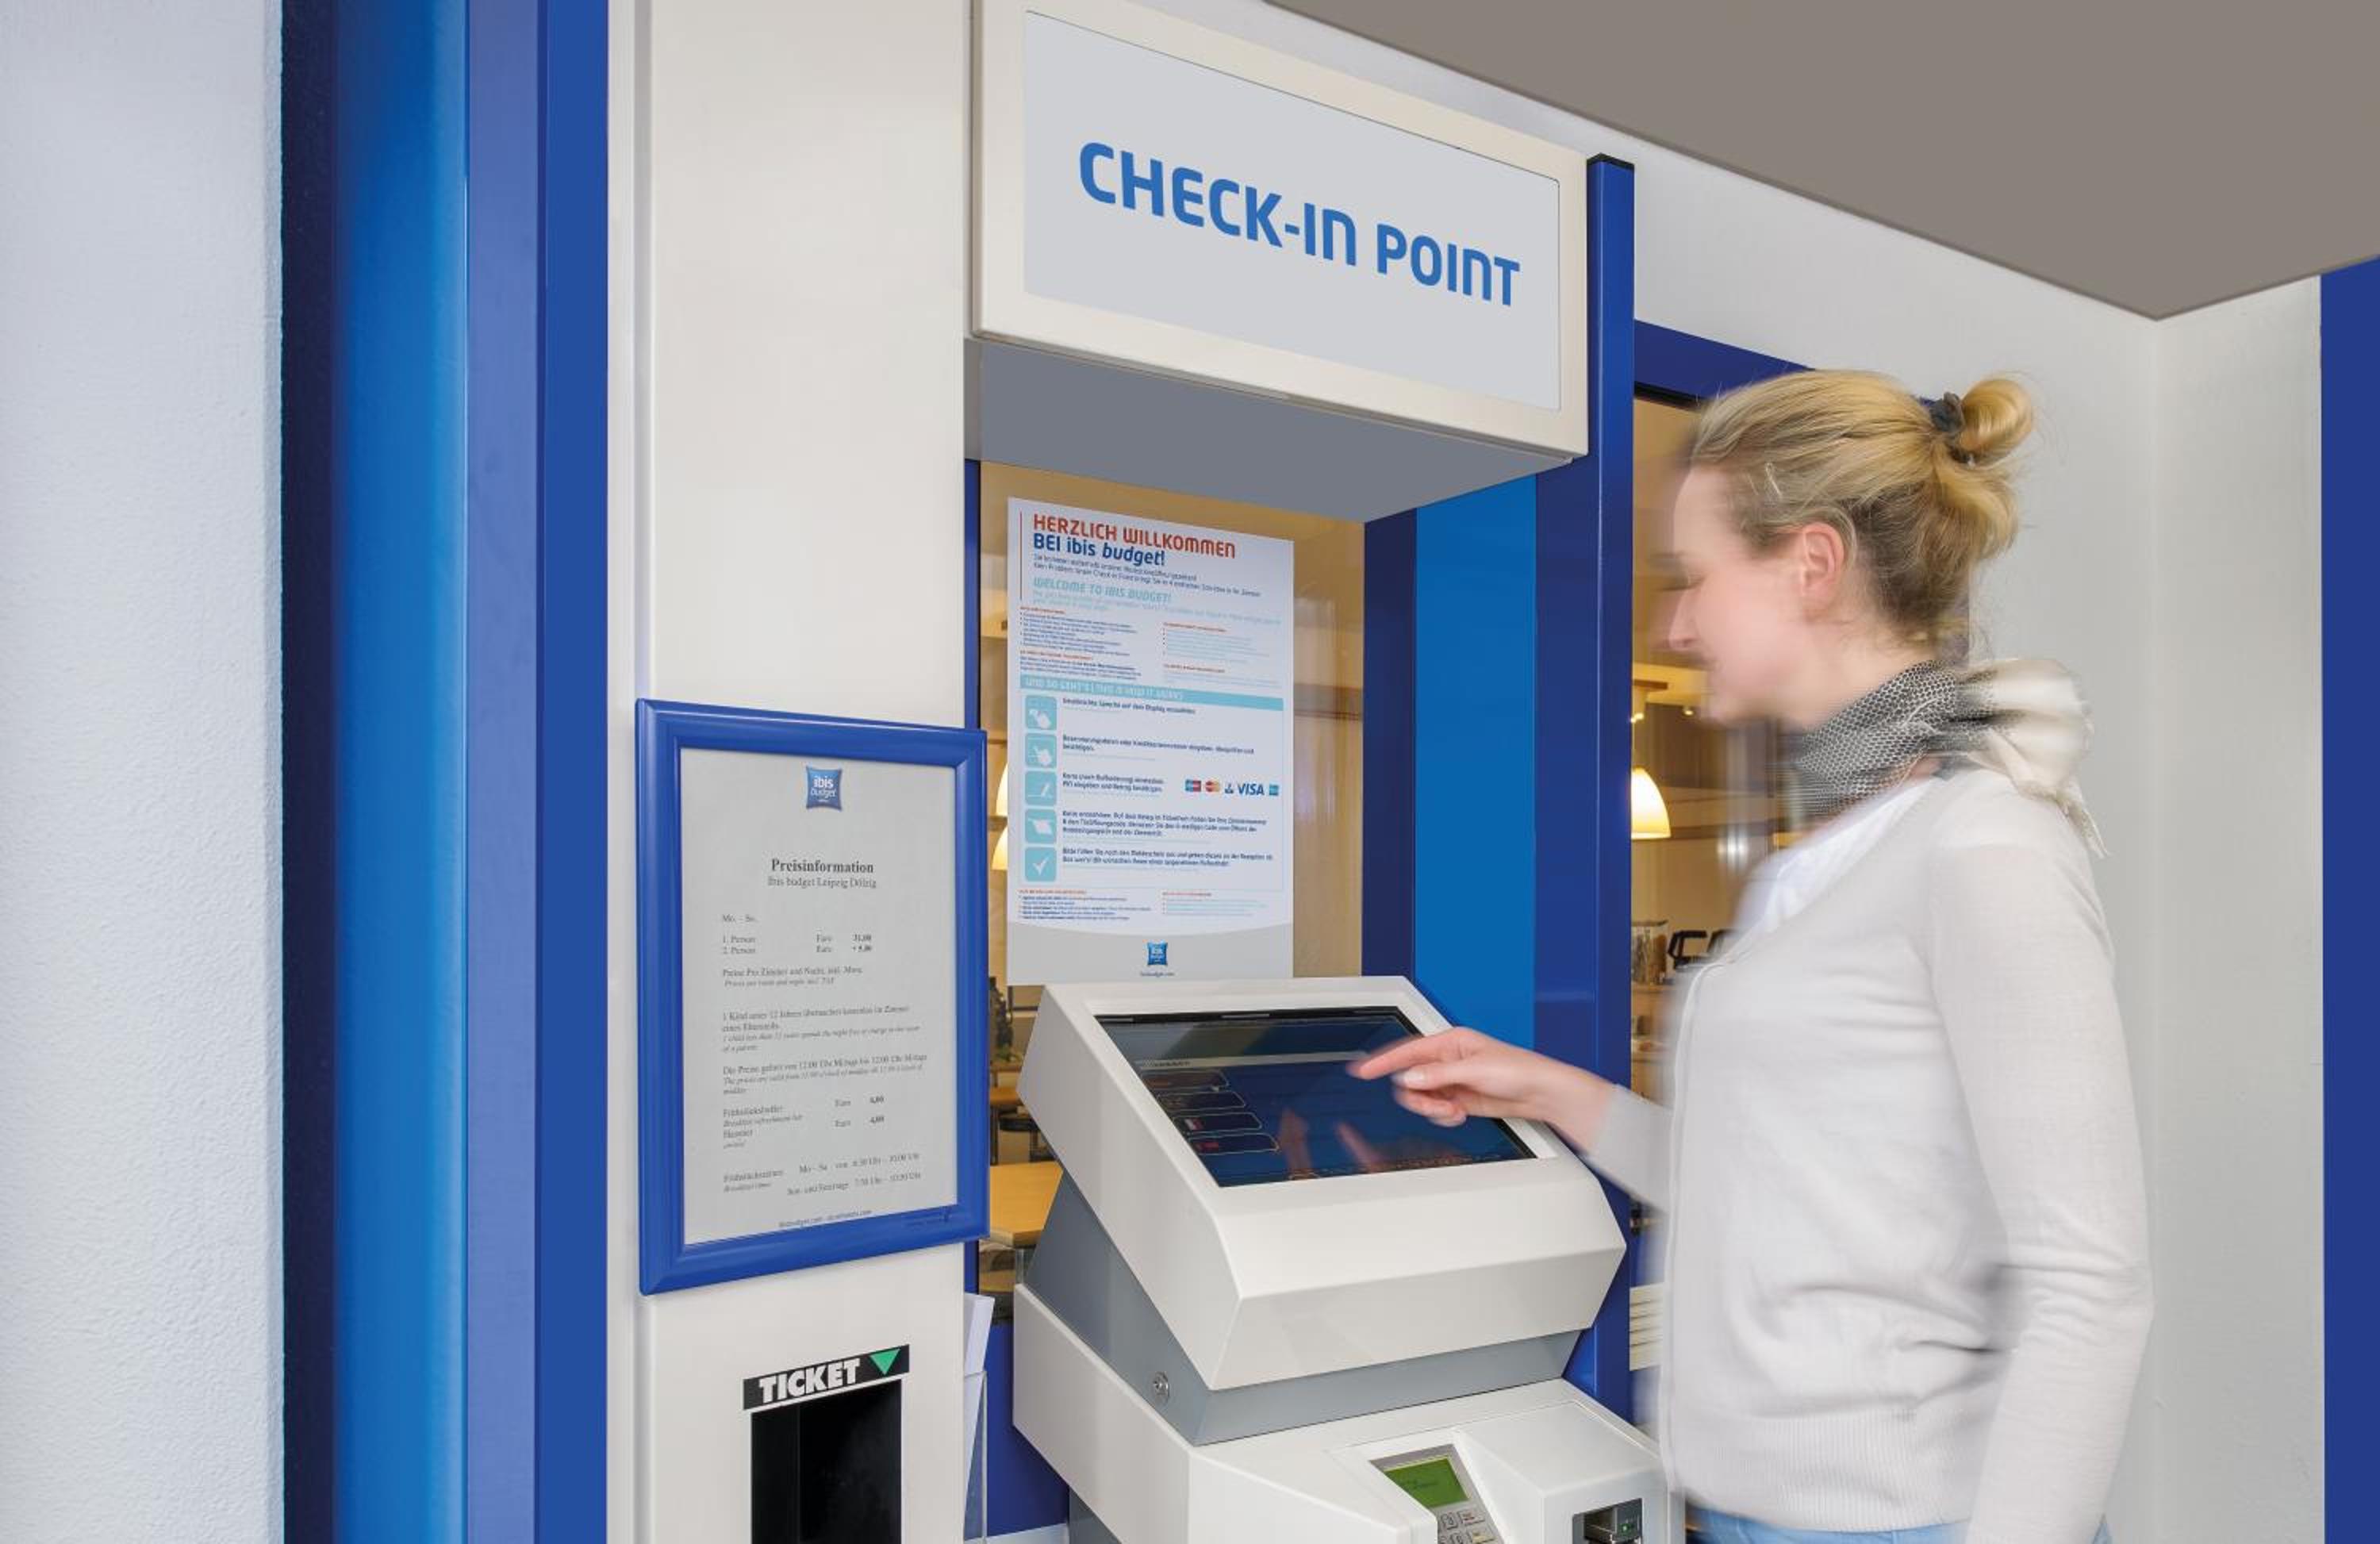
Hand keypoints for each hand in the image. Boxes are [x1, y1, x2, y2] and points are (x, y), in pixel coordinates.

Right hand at [1349, 1027, 1611, 1144]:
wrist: (1540, 1093)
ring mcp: (1453, 1081)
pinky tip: (1459, 1114)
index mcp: (1450, 1042)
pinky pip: (1437, 1109)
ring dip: (1432, 1107)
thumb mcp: (1474, 1070)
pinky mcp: (1460, 1100)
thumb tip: (1409, 1078)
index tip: (1362, 1070)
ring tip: (1452, 1110)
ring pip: (1423, 1097)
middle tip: (1434, 1104)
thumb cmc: (1517, 1070)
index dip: (1382, 1061)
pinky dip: (1444, 1115)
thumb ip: (1438, 1075)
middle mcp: (1448, 1061)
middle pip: (1412, 1079)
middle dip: (1418, 1095)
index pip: (1407, 1051)